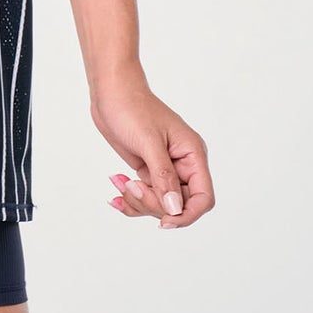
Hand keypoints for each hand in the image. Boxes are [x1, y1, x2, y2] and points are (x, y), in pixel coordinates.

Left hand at [91, 72, 213, 229]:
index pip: (203, 197)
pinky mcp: (148, 170)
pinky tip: (116, 194)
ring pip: (161, 204)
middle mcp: (183, 164)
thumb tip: (174, 209)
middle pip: (179, 205)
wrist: (110, 91)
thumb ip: (163, 176)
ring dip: (139, 202)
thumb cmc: (131, 106)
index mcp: (192, 154)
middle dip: (154, 204)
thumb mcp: (148, 141)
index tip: (164, 221)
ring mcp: (165, 168)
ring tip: (120, 185)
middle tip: (131, 188)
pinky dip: (132, 200)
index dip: (186, 215)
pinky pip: (146, 196)